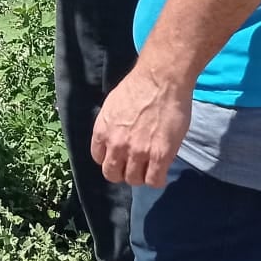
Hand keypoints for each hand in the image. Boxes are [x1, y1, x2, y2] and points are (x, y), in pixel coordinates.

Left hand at [91, 64, 191, 188]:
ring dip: (141, 176)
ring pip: (134, 180)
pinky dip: (157, 179)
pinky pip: (154, 180)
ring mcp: (138, 152)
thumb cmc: (138, 87)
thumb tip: (114, 139)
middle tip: (134, 166)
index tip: (120, 157)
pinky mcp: (160, 155)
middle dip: (123, 172)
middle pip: (113, 174)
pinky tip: (161, 171)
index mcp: (102, 131)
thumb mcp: (112, 106)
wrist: (160, 80)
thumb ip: (110, 127)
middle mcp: (116, 145)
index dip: (111, 159)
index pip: (99, 159)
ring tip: (150, 167)